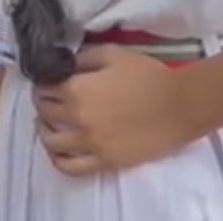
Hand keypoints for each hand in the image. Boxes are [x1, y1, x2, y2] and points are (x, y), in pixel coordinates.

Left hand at [32, 45, 198, 175]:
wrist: (180, 105)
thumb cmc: (148, 76)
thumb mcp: (112, 54)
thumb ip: (83, 57)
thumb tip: (64, 64)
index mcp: (76, 89)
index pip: (44, 88)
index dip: (42, 83)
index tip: (47, 82)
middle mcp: (77, 117)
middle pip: (45, 113)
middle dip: (42, 104)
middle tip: (48, 100)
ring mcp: (90, 143)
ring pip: (51, 142)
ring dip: (44, 130)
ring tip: (49, 124)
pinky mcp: (105, 161)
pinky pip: (71, 167)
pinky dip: (58, 159)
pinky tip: (60, 150)